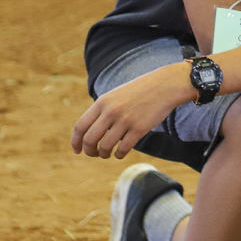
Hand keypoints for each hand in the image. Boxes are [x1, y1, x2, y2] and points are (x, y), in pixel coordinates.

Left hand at [70, 63, 187, 158]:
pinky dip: (119, 154)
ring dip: (104, 154)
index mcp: (102, 102)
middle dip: (89, 151)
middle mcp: (111, 111)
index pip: (80, 126)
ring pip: (105, 146)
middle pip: (90, 139)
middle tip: (93, 154)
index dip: (76, 142)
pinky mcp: (139, 128)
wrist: (164, 86)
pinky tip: (120, 154)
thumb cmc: (139, 92)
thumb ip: (102, 111)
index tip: (77, 150)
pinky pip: (123, 148)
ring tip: (107, 154)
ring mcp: (125, 120)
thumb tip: (90, 133)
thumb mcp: (115, 96)